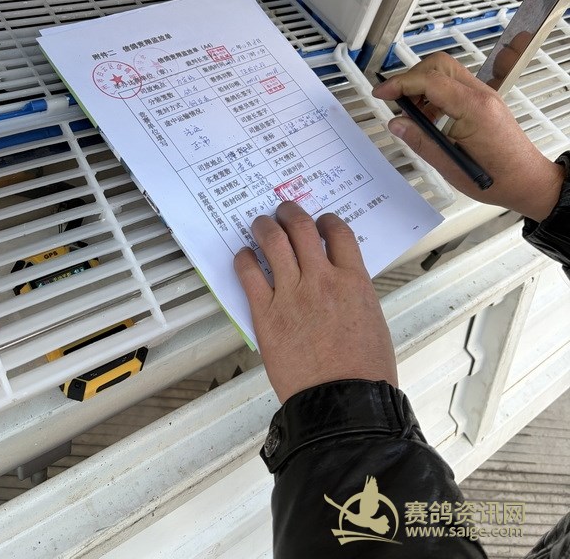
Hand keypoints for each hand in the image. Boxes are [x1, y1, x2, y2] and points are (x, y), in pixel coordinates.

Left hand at [234, 201, 396, 402]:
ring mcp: (291, 295)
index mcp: (354, 281)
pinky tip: (244, 256)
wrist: (341, 405)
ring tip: (260, 224)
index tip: (321, 222)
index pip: (338, 232)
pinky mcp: (265, 315)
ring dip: (264, 227)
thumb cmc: (363, 373)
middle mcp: (321, 280)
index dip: (326, 221)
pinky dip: (244, 259)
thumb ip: (353, 294)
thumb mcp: (372, 321)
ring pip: (273, 242)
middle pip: (302, 228)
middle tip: (284, 211)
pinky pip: (249, 275)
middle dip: (290, 213)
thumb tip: (337, 282)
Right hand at [372, 52, 564, 221]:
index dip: (400, 84)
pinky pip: (454, 86)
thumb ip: (421, 141)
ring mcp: (484, 96)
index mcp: (474, 108)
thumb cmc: (499, 177)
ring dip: (422, 86)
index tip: (381, 93)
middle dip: (411, 78)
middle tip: (394, 99)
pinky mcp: (483, 101)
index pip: (430, 81)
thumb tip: (396, 124)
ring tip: (411, 113)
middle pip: (438, 65)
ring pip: (445, 72)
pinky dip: (434, 94)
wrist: (527, 181)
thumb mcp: (451, 165)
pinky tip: (428, 117)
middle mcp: (481, 95)